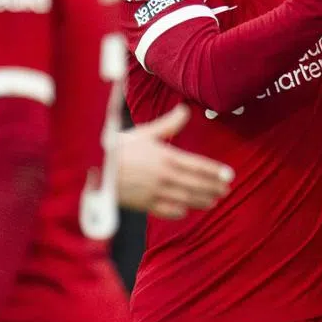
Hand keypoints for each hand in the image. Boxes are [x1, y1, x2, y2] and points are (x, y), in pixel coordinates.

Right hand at [116, 105, 233, 218]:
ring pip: (185, 199)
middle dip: (213, 187)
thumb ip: (168, 124)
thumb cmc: (118, 147)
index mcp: (167, 157)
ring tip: (214, 201)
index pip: (199, 166)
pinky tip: (186, 211)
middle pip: (196, 184)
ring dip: (202, 200)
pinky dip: (178, 211)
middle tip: (226, 190)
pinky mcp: (143, 204)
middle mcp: (164, 176)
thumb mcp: (145, 132)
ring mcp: (154, 192)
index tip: (229, 176)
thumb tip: (185, 109)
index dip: (216, 172)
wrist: (92, 168)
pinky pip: (166, 211)